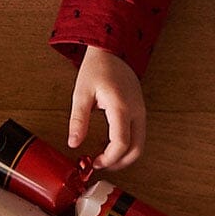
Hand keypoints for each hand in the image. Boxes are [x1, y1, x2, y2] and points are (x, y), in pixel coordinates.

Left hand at [68, 46, 145, 169]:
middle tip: (99, 165)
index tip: (94, 162)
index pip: (121, 144)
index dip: (109, 158)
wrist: (111, 50)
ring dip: (122, 155)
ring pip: (139, 145)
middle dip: (118, 163)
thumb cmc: (97, 68)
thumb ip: (78, 120)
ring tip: (100, 155)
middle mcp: (136, 112)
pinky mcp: (140, 111)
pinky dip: (125, 145)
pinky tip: (106, 142)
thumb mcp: (81, 93)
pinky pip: (137, 135)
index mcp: (121, 107)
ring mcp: (141, 112)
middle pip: (136, 150)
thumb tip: (74, 143)